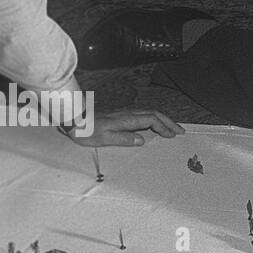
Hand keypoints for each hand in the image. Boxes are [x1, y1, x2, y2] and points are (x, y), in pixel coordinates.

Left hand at [66, 110, 184, 147]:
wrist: (73, 119)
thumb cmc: (86, 130)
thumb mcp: (104, 139)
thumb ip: (124, 139)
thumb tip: (142, 140)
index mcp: (126, 120)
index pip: (151, 120)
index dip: (164, 127)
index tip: (172, 136)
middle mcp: (127, 114)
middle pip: (154, 113)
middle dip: (169, 122)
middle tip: (180, 131)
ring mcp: (123, 114)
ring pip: (149, 113)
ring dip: (162, 120)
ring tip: (171, 128)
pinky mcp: (119, 116)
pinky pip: (142, 115)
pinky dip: (153, 120)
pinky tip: (153, 126)